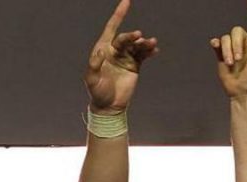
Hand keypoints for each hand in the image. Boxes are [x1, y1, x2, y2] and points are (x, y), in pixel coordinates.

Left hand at [85, 0, 158, 114]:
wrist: (109, 105)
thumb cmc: (97, 92)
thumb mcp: (91, 80)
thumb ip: (94, 65)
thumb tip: (100, 52)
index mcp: (103, 49)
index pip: (111, 28)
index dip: (118, 14)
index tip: (126, 1)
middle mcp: (115, 51)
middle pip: (125, 38)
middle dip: (132, 36)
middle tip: (139, 36)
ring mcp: (125, 57)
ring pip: (137, 45)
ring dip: (144, 43)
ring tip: (151, 43)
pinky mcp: (135, 65)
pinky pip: (143, 55)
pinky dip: (149, 51)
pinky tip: (154, 50)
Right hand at [211, 0, 246, 97]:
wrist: (242, 91)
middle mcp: (244, 42)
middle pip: (236, 31)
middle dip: (236, 45)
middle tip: (238, 60)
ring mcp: (232, 48)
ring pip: (225, 38)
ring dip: (227, 51)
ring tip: (232, 64)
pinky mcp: (221, 55)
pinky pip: (217, 44)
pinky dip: (216, 44)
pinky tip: (215, 46)